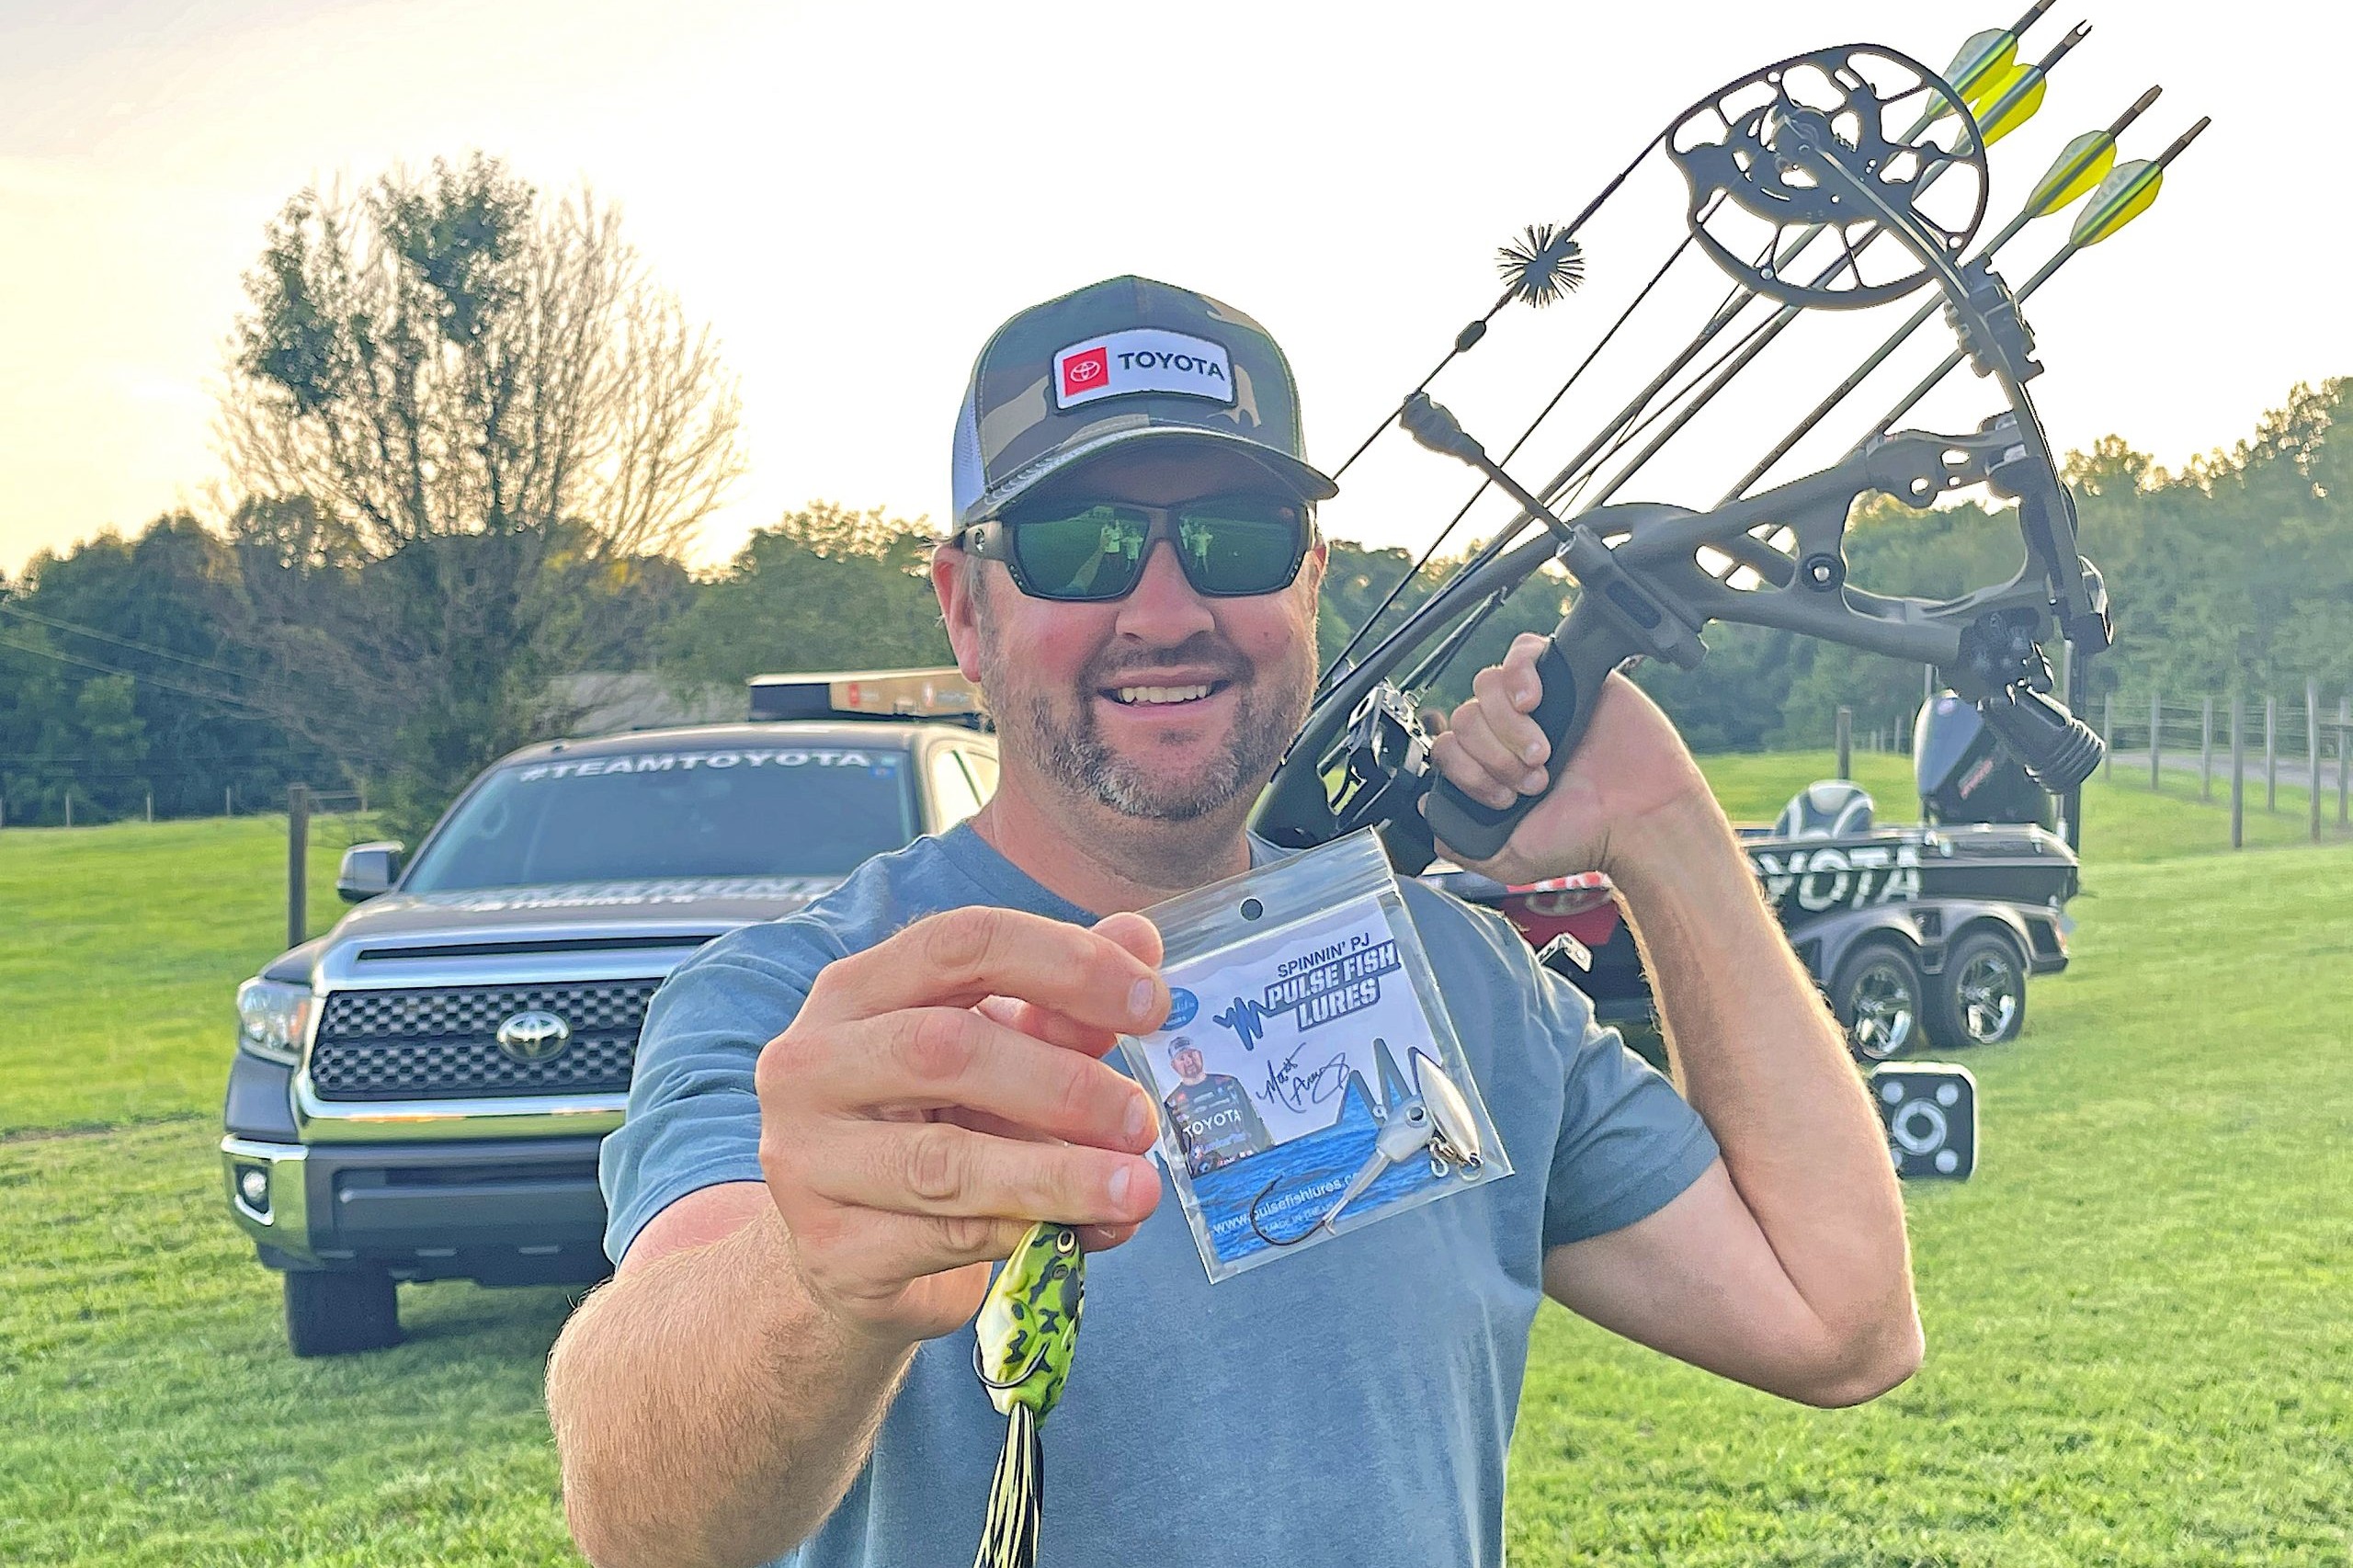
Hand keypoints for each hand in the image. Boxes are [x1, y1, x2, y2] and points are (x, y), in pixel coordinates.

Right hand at [755, 907, 1167, 1348]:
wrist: (850, 1259)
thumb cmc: (929, 1132)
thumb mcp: (993, 1058)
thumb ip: (1058, 1006)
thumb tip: (1141, 940)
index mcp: (855, 991)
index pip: (960, 944)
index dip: (1065, 964)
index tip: (1152, 1003)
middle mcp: (811, 1064)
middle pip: (946, 1049)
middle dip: (1063, 1083)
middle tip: (1143, 1119)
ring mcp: (807, 1162)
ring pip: (944, 1163)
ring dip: (1059, 1175)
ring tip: (1138, 1189)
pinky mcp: (829, 1251)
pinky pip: (946, 1240)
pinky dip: (1031, 1235)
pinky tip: (1089, 1232)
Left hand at [1425, 632, 1717, 886]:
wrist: (1641, 821)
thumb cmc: (1586, 838)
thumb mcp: (1509, 858)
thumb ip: (1461, 843)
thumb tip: (1423, 811)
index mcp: (1492, 766)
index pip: (1446, 747)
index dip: (1467, 770)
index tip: (1504, 797)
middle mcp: (1511, 732)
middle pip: (1464, 716)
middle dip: (1493, 754)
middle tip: (1534, 780)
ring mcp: (1539, 703)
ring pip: (1486, 685)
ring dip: (1508, 725)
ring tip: (1545, 753)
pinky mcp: (1567, 675)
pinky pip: (1522, 649)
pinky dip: (1519, 672)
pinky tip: (1535, 702)